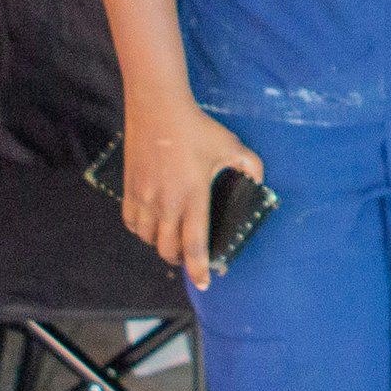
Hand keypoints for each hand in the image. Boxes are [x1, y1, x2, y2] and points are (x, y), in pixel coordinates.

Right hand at [122, 98, 263, 290]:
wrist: (157, 107)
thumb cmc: (196, 127)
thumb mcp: (230, 144)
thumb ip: (250, 165)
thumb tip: (261, 180)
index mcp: (193, 196)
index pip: (194, 244)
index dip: (198, 268)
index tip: (203, 283)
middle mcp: (166, 202)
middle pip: (167, 248)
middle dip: (179, 260)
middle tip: (189, 258)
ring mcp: (144, 196)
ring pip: (147, 238)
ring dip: (159, 245)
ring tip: (170, 240)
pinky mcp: (129, 188)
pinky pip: (131, 222)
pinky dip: (140, 230)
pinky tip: (150, 225)